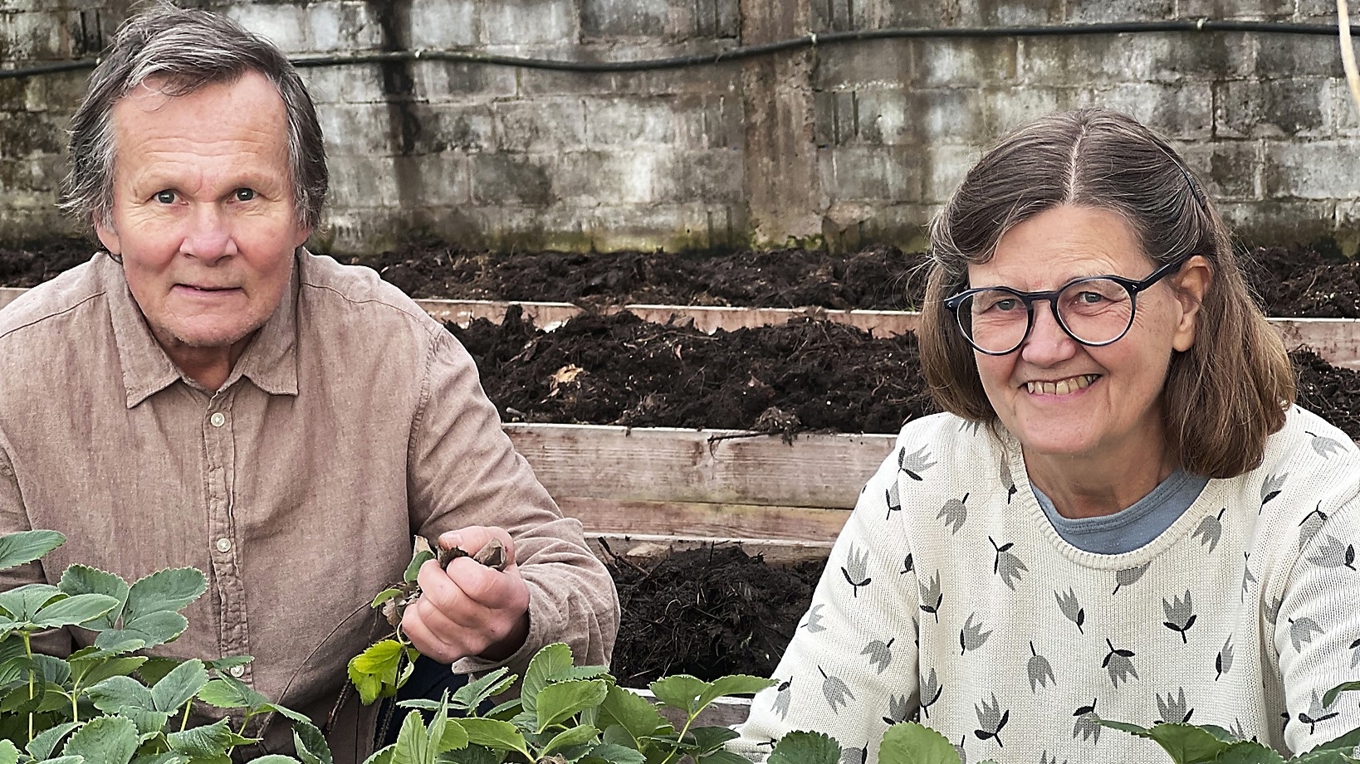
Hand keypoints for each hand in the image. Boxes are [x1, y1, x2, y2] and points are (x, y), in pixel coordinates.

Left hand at [401, 526, 531, 664]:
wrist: (498, 612)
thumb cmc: (495, 573)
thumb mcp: (497, 546)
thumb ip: (476, 538)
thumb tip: (447, 543)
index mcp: (513, 598)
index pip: (479, 583)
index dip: (459, 566)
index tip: (457, 562)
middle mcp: (495, 627)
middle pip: (447, 599)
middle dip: (431, 574)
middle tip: (436, 569)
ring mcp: (470, 644)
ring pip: (428, 613)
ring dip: (423, 593)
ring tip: (435, 588)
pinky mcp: (447, 654)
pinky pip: (413, 629)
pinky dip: (413, 612)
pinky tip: (428, 605)